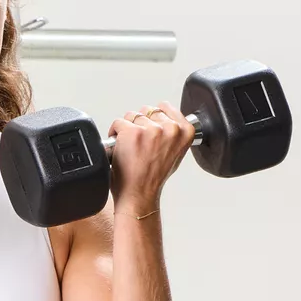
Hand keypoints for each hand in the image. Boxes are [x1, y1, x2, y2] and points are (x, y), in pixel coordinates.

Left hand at [107, 102, 194, 216]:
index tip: (150, 130)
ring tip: (130, 146)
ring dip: (127, 128)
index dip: (154, 118)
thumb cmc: (154, 177)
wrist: (139, 193)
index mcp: (185, 131)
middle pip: (147, 110)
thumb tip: (165, 117)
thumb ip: (174, 133)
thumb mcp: (176, 153)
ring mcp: (151, 130)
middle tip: (139, 144)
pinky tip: (120, 147)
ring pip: (132, 115)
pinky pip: (118, 122)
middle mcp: (170, 129)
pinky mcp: (132, 132)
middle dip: (140, 123)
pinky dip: (115, 133)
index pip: (165, 107)